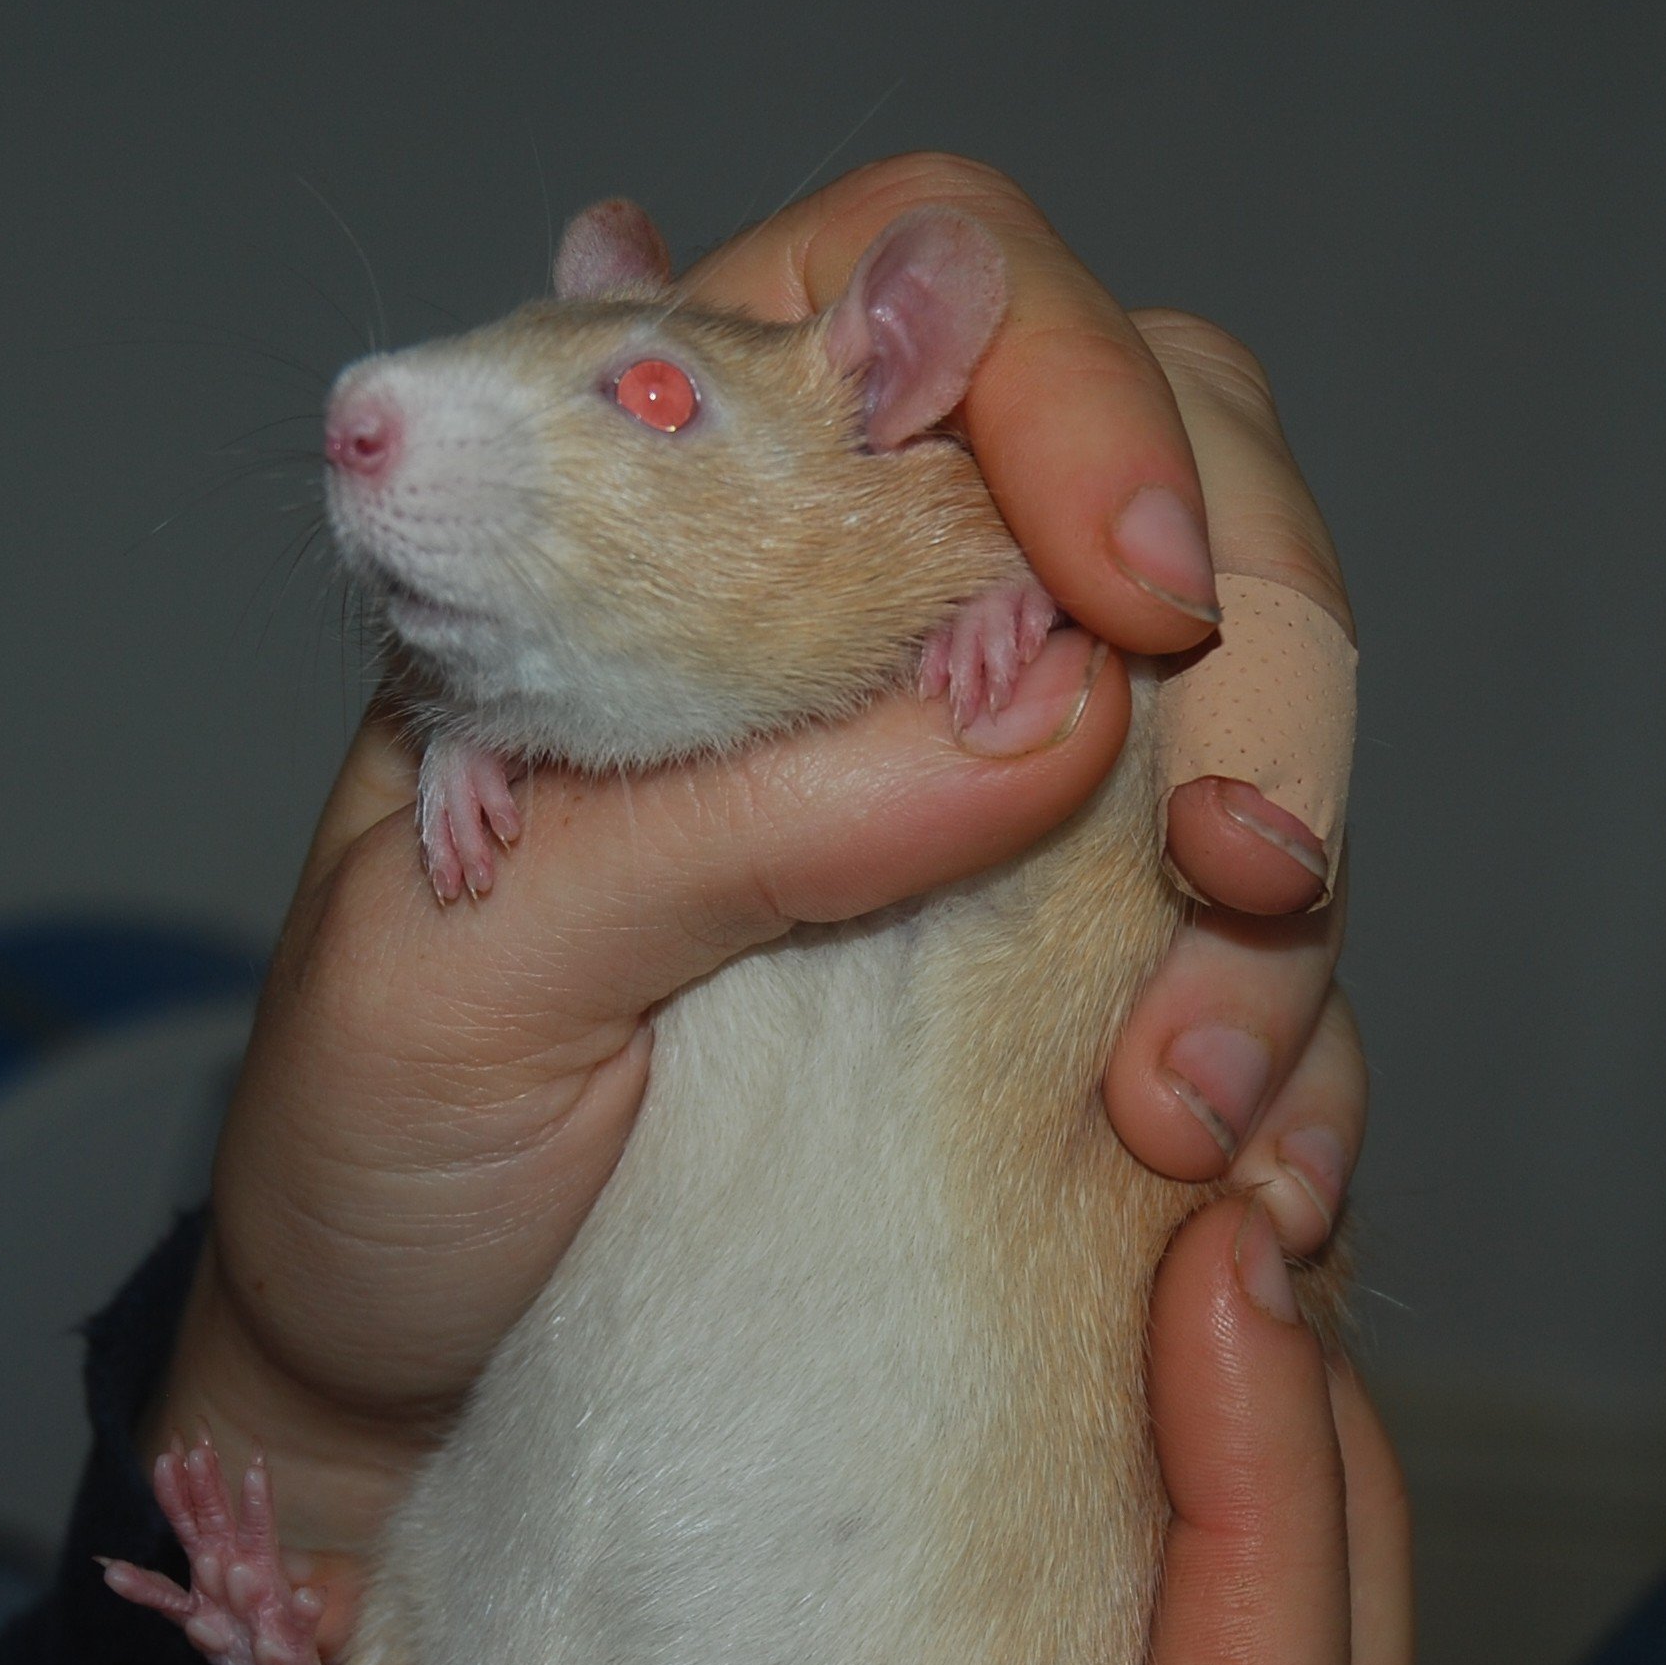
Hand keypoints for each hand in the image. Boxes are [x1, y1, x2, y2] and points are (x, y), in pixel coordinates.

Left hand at [153, 152, 1363, 1564]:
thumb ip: (720, 819)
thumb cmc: (371, 1145)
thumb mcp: (464, 974)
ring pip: (1256, 728)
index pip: (926, 290)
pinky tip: (1234, 1178)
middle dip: (1259, 659)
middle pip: (1180, 483)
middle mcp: (856, 639)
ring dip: (1286, 903)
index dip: (1061, 381)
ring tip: (1175, 1112)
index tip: (1120, 592)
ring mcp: (978, 818)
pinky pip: (1251, 969)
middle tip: (1232, 874)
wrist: (389, 1374)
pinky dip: (1294, 1061)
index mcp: (674, 536)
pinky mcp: (1048, 997)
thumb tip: (1049, 702)